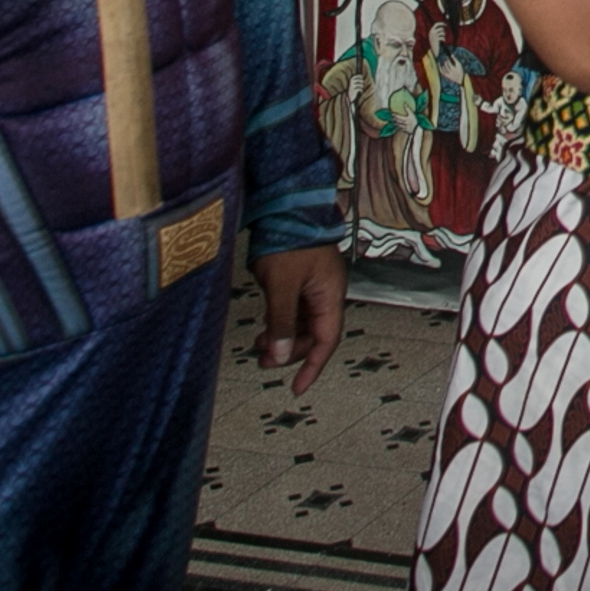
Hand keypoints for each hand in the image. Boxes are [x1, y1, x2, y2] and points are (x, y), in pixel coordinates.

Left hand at [254, 242, 346, 396]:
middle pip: (314, 334)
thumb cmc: (290, 238)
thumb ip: (283, 322)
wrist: (288, 204)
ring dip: (283, 338)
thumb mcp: (282, 286)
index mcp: (330, 294)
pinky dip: (280, 322)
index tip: (298, 387)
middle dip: (291, 352)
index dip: (313, 366)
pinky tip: (264, 327)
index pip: (327, 340)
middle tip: (266, 361)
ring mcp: (314, 284)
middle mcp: (326, 291)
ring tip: (259, 347)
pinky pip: (294, 309)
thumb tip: (282, 355)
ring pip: (302, 322)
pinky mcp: (300, 277)